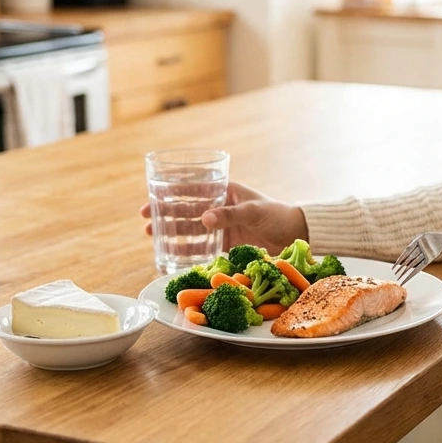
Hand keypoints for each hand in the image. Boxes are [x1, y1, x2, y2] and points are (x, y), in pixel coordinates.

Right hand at [141, 181, 307, 253]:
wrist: (298, 235)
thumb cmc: (278, 215)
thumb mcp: (254, 211)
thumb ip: (230, 214)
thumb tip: (203, 219)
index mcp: (225, 191)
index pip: (192, 189)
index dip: (170, 193)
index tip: (151, 199)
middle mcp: (220, 208)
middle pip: (186, 210)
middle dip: (164, 214)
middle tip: (144, 222)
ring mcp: (222, 227)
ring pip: (191, 229)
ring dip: (172, 232)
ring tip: (152, 237)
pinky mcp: (227, 245)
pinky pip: (203, 246)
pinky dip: (188, 249)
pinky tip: (172, 254)